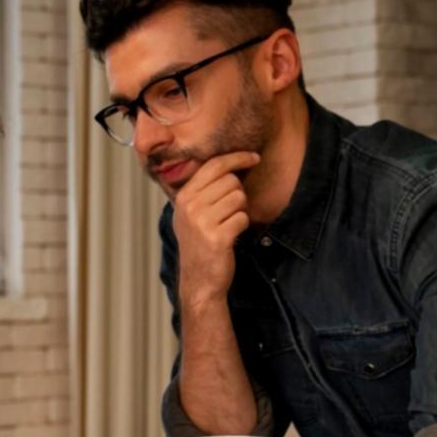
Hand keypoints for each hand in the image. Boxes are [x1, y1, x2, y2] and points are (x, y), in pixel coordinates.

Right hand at [171, 151, 258, 305]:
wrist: (199, 280)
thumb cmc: (200, 244)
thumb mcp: (191, 214)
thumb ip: (203, 190)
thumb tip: (230, 164)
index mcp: (183, 197)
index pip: (213, 166)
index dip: (237, 158)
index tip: (253, 157)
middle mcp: (190, 207)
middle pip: (230, 181)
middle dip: (238, 193)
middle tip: (230, 211)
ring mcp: (202, 222)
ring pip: (239, 198)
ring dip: (240, 211)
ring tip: (228, 224)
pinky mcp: (217, 237)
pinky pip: (242, 218)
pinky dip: (242, 226)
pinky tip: (231, 236)